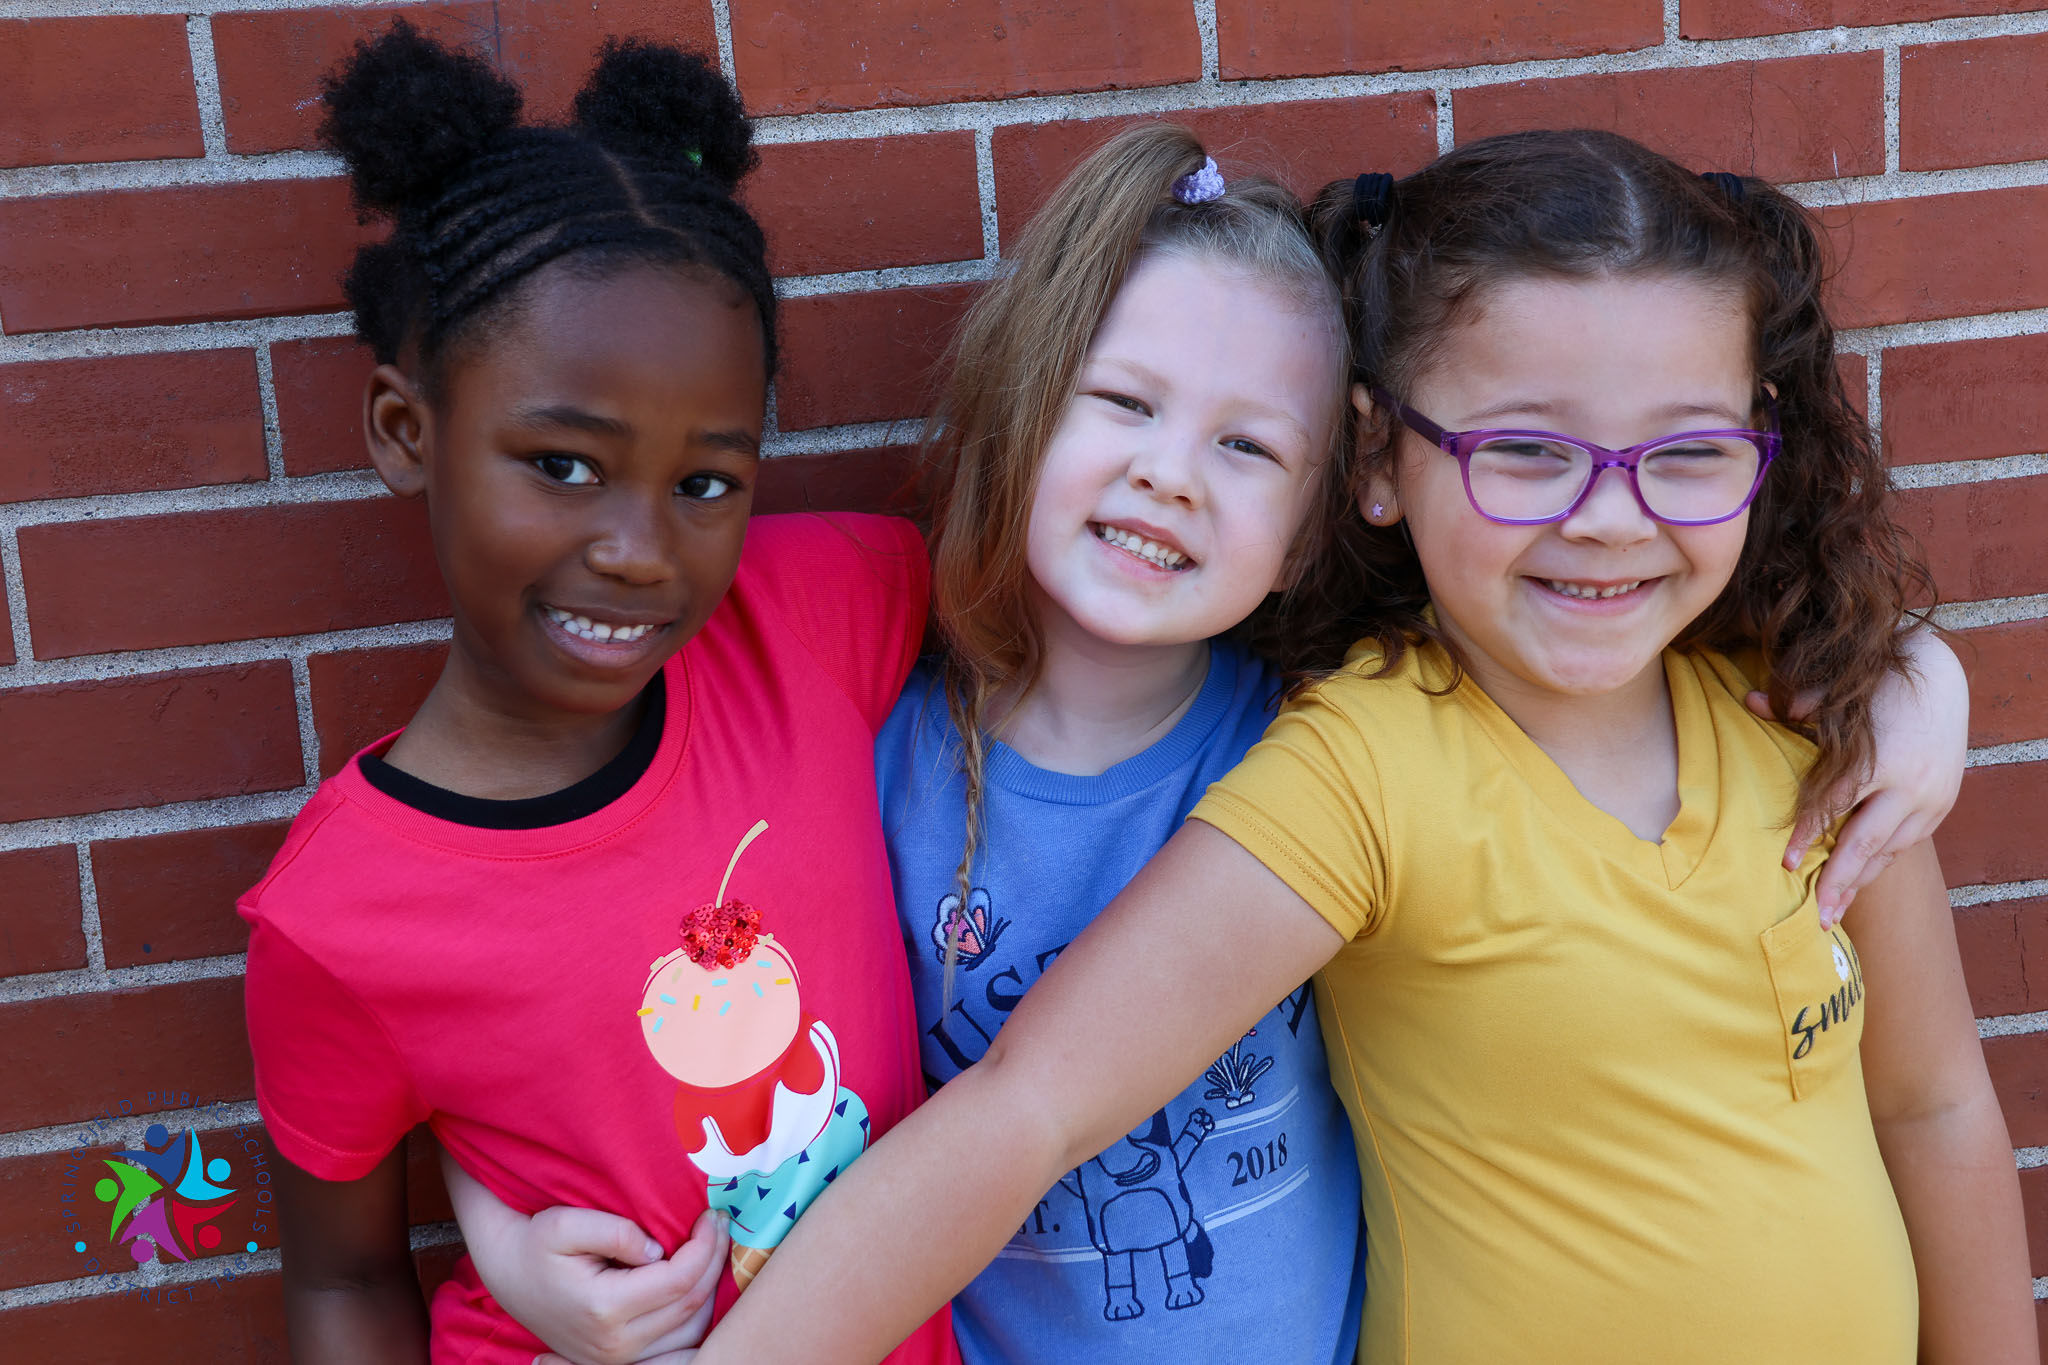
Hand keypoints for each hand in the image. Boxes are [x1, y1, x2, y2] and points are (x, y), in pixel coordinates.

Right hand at [493, 1205, 726, 1364]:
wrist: (508, 1273)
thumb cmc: (536, 1242)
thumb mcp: (565, 1223)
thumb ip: (616, 1233)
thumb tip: (658, 1250)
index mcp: (603, 1309)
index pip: (679, 1280)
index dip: (705, 1246)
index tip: (712, 1214)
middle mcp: (614, 1344)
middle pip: (691, 1306)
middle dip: (714, 1260)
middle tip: (721, 1223)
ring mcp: (617, 1359)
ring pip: (692, 1331)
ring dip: (711, 1288)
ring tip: (712, 1247)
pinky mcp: (619, 1361)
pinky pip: (676, 1345)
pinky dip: (696, 1313)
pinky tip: (698, 1279)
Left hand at [1748, 628, 1966, 925]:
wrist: (1942, 678)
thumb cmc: (1881, 685)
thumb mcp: (1842, 693)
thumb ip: (1799, 705)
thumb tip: (1750, 701)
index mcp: (1881, 759)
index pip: (1836, 804)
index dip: (1809, 834)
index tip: (1785, 863)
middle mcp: (1910, 786)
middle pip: (1867, 842)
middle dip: (1840, 881)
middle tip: (1817, 917)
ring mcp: (1931, 799)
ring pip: (1890, 850)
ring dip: (1860, 881)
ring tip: (1833, 912)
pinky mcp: (1941, 806)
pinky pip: (1905, 844)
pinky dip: (1879, 864)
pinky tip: (1856, 884)